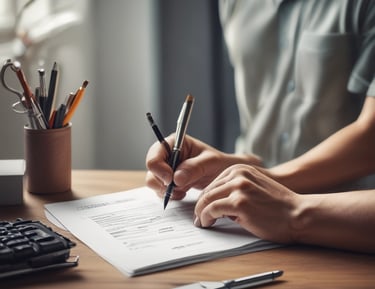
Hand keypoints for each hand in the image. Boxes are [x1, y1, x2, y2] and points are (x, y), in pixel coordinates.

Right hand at [145, 134, 261, 199]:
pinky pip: (160, 190)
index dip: (159, 168)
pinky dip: (170, 195)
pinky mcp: (167, 181)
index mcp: (174, 143)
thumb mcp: (210, 162)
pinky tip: (183, 192)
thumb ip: (194, 168)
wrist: (223, 175)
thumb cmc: (218, 163)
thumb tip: (176, 178)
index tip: (170, 180)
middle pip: (151, 169)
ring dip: (166, 190)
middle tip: (179, 188)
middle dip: (162, 181)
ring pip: (153, 181)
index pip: (155, 154)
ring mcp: (166, 168)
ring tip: (183, 190)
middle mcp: (167, 154)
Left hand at [194, 164, 300, 243]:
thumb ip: (235, 189)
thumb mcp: (254, 188)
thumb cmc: (278, 206)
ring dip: (201, 213)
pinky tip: (207, 223)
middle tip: (198, 218)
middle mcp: (238, 174)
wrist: (298, 215)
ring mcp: (239, 188)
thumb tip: (212, 203)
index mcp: (240, 169)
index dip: (205, 198)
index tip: (201, 208)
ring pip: (206, 199)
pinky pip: (212, 209)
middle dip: (200, 206)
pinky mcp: (239, 203)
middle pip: (208, 190)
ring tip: (202, 222)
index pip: (213, 183)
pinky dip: (206, 218)